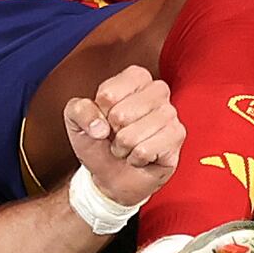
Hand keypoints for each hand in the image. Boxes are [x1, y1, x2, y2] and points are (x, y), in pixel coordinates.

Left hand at [62, 63, 183, 208]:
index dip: (100, 112)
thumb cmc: (99, 143)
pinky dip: (136, 158)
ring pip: (133, 134)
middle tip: (118, 135)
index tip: (105, 118)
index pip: (108, 94)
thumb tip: (99, 125)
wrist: (112, 175)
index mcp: (134, 77)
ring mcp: (170, 113)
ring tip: (128, 146)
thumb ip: (79, 110)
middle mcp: (157, 90)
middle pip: (121, 114)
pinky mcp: (177, 136)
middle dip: (113, 132)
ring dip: (124, 148)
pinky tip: (140, 155)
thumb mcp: (76, 122)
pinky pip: (145, 150)